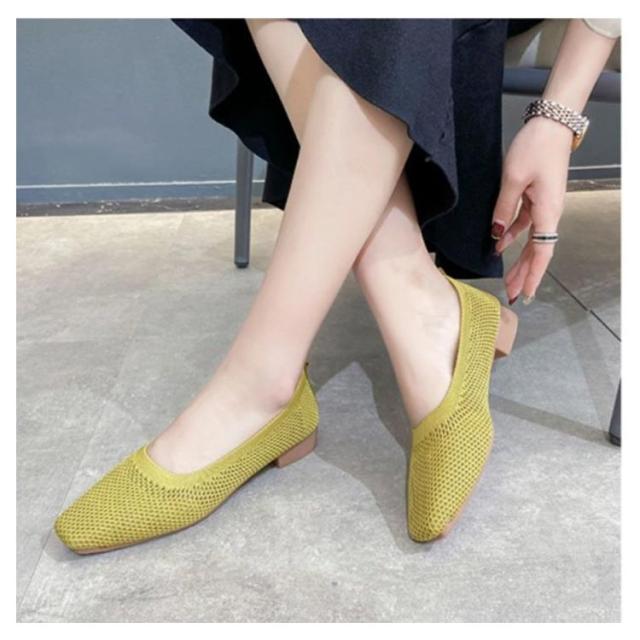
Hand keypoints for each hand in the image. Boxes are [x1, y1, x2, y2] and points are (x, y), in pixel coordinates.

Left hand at [491, 116, 572, 303]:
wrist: (551, 123)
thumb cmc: (535, 147)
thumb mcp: (512, 180)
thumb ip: (503, 209)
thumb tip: (497, 234)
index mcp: (548, 211)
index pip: (542, 252)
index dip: (533, 274)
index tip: (526, 292)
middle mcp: (549, 212)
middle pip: (537, 251)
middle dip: (524, 273)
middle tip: (511, 293)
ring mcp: (543, 205)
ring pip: (531, 240)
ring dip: (519, 258)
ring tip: (506, 278)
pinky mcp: (536, 197)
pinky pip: (525, 223)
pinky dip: (513, 235)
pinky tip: (500, 245)